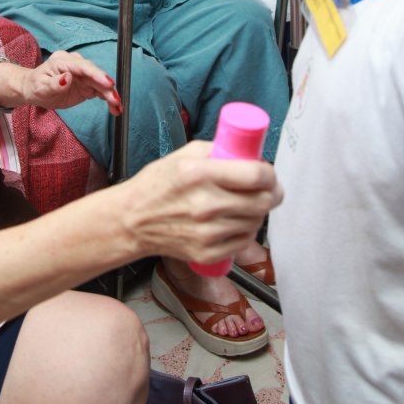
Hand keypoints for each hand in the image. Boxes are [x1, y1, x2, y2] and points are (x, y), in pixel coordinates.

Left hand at [15, 50, 121, 114]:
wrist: (35, 90)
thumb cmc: (36, 86)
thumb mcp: (41, 87)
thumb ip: (54, 83)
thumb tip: (68, 77)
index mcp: (63, 61)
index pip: (83, 66)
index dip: (97, 74)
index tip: (108, 83)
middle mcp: (76, 65)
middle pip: (95, 75)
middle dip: (107, 87)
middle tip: (116, 100)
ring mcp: (83, 74)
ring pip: (101, 83)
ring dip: (111, 95)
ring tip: (118, 107)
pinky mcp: (87, 84)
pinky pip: (100, 91)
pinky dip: (108, 99)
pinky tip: (115, 108)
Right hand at [119, 142, 281, 263]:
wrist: (132, 221)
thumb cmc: (156, 186)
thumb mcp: (183, 156)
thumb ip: (216, 151)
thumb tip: (246, 151)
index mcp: (199, 174)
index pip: (256, 176)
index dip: (270, 174)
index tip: (268, 173)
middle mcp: (205, 205)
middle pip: (262, 201)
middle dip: (272, 193)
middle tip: (269, 189)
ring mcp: (206, 232)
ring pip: (256, 222)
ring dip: (258, 212)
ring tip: (246, 205)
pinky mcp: (206, 253)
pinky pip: (243, 242)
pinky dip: (244, 231)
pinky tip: (234, 222)